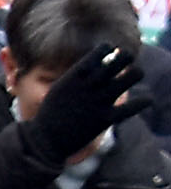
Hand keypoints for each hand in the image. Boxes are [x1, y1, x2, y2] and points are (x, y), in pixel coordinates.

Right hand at [22, 44, 146, 166]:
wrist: (45, 140)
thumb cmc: (51, 113)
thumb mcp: (60, 88)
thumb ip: (78, 76)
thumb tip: (95, 66)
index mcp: (77, 73)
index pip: (104, 48)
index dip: (109, 51)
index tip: (107, 59)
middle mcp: (91, 82)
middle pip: (125, 57)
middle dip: (127, 59)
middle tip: (122, 68)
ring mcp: (100, 99)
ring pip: (135, 75)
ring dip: (135, 75)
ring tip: (129, 81)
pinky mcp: (107, 118)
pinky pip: (136, 105)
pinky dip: (144, 101)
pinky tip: (143, 102)